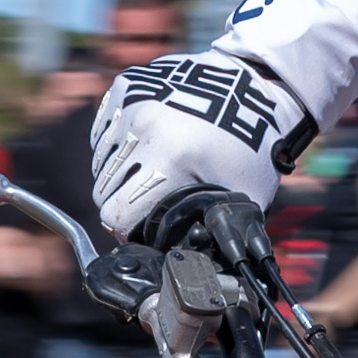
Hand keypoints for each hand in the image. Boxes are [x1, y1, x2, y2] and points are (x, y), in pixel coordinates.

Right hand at [88, 50, 304, 253]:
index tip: (141, 231)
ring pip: (99, 161)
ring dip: (117, 175)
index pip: (116, 215)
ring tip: (150, 173)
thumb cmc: (253, 145)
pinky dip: (115, 146)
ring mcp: (133, 100)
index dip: (127, 232)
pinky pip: (103, 131)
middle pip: (102, 190)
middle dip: (123, 203)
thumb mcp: (242, 197)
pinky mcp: (127, 84)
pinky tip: (144, 148)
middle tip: (149, 203)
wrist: (258, 87)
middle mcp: (144, 125)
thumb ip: (213, 235)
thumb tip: (199, 273)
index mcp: (169, 157)